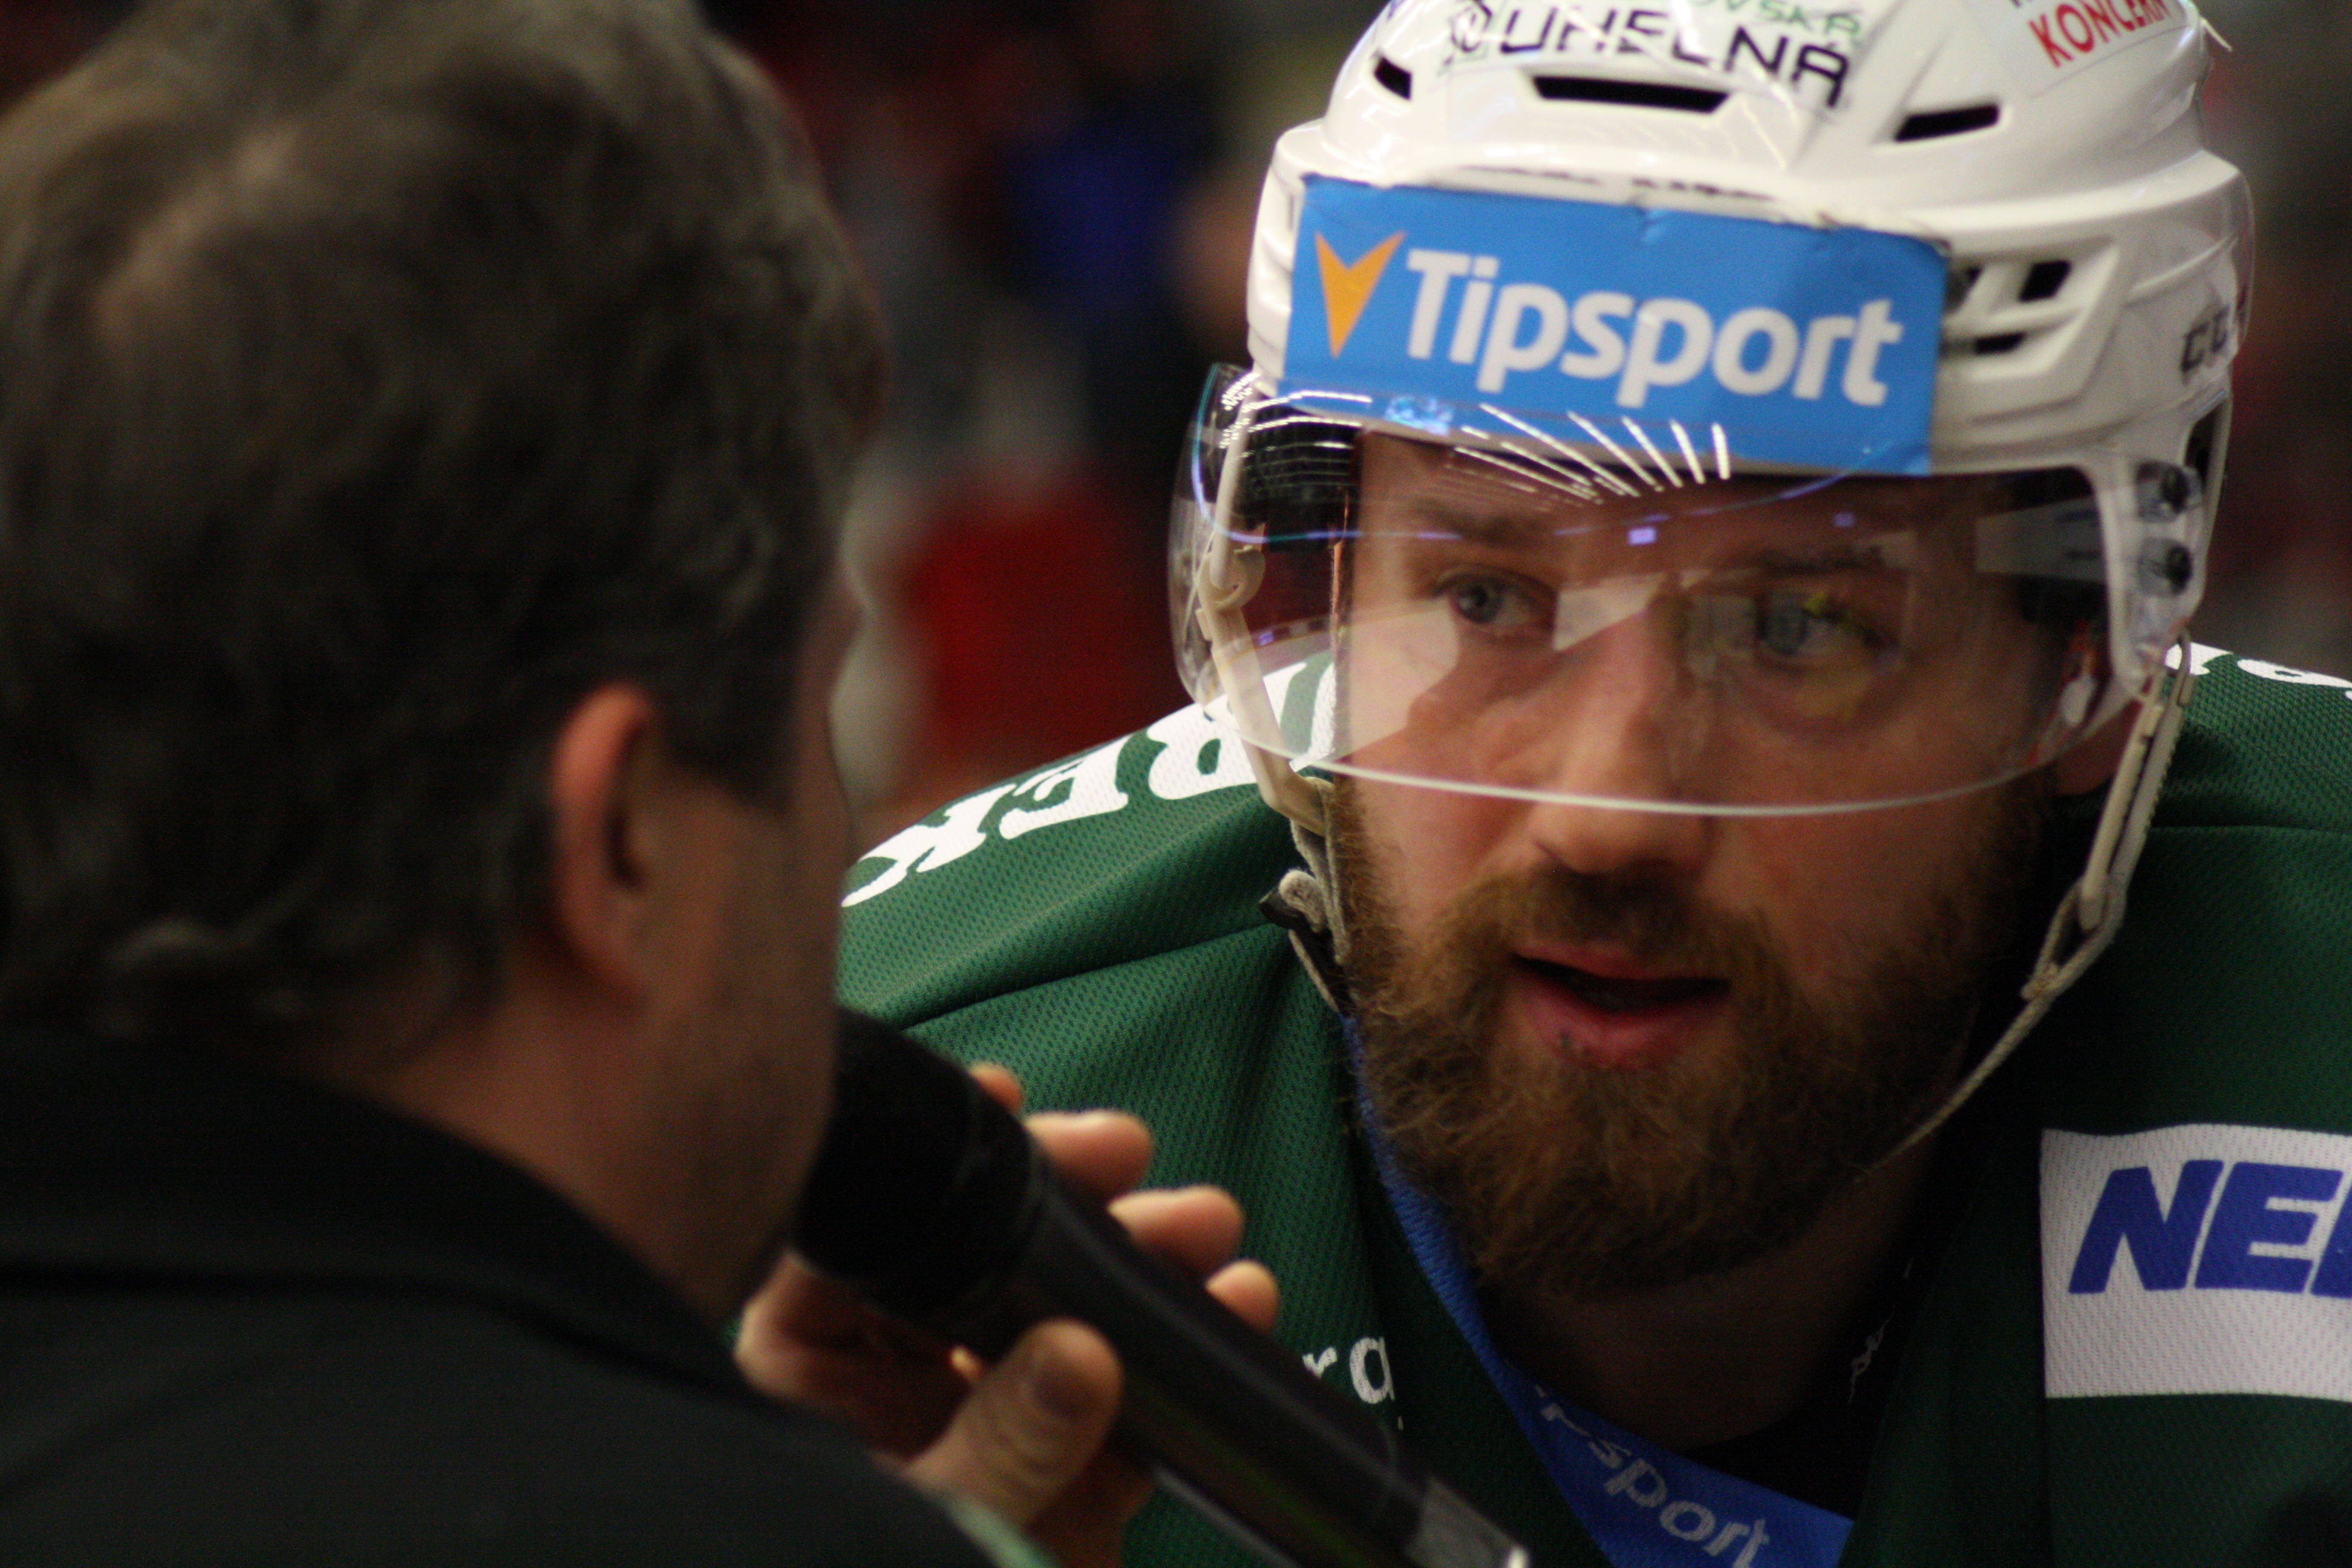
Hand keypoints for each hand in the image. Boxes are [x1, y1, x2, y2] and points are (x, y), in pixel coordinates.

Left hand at [739, 1066, 1278, 1567]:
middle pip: (969, 1258)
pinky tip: (1241, 1302)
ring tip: (1213, 1230)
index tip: (999, 1108)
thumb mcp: (925, 1529)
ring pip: (1059, 1312)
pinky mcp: (1070, 1477)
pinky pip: (1125, 1394)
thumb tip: (1080, 1346)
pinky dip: (1186, 1348)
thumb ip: (1000, 1449)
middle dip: (1065, 1201)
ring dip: (1144, 1261)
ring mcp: (989, 1426)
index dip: (913, 1168)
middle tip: (1132, 1158)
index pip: (845, 1244)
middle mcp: (894, 1393)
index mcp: (809, 1390)